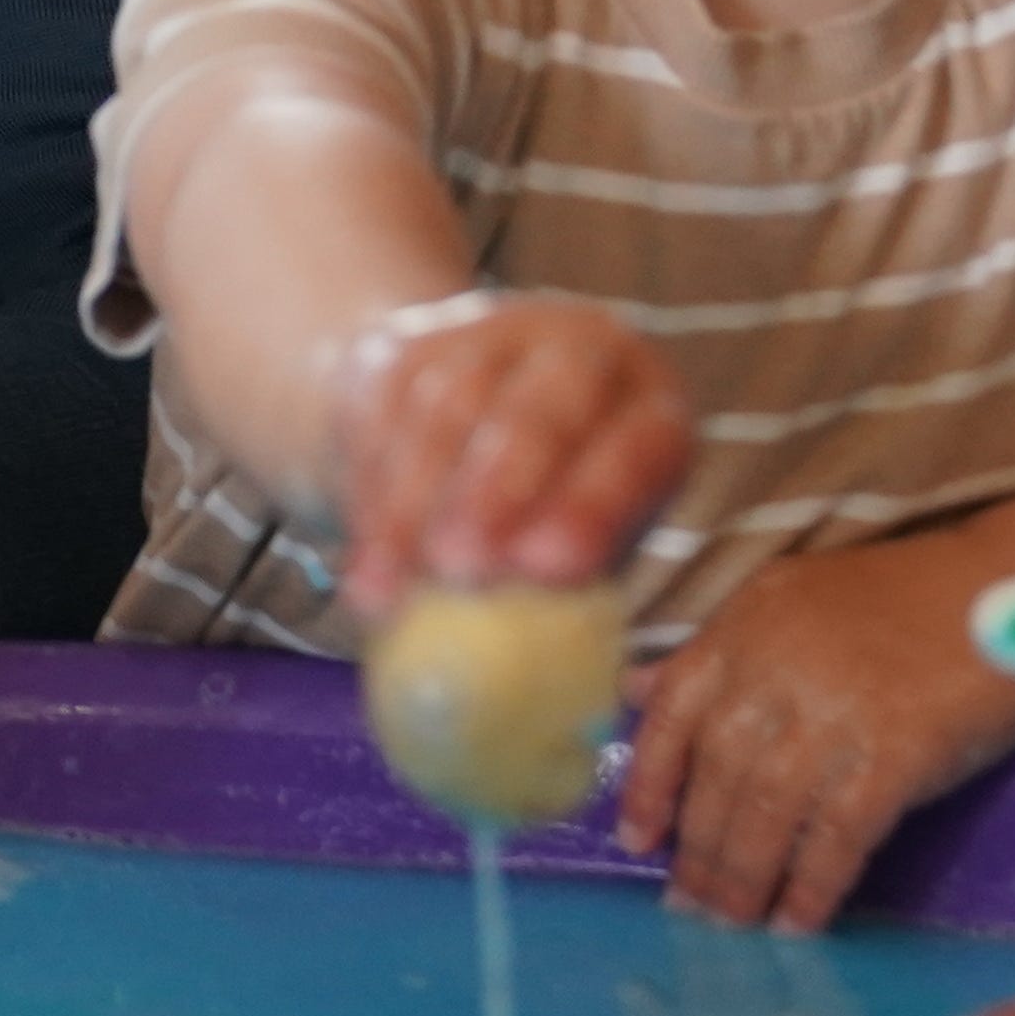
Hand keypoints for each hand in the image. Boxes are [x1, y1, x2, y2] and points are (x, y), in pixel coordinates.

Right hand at [329, 297, 689, 617]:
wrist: (461, 427)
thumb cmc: (548, 510)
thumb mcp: (583, 541)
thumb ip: (570, 590)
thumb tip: (548, 678)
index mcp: (649, 406)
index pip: (638, 446)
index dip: (595, 503)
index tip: (547, 568)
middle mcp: (578, 352)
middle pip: (543, 407)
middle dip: (498, 488)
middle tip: (464, 567)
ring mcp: (489, 337)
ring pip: (449, 410)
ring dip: (416, 505)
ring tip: (395, 589)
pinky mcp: (409, 348)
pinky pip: (384, 418)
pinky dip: (370, 499)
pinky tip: (365, 566)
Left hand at [610, 529, 1014, 931]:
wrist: (1011, 596)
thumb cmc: (898, 603)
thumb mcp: (789, 602)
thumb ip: (714, 652)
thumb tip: (633, 693)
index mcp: (743, 628)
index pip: (671, 713)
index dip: (649, 784)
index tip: (637, 840)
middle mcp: (776, 669)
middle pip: (718, 777)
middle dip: (699, 852)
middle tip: (688, 909)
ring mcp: (834, 713)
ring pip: (768, 814)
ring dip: (745, 880)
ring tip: (735, 925)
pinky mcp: (895, 753)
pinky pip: (839, 836)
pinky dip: (813, 885)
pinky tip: (800, 921)